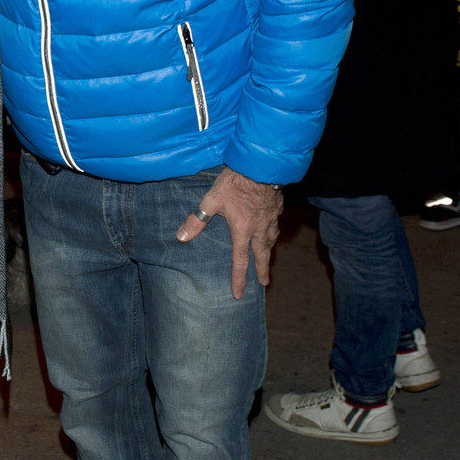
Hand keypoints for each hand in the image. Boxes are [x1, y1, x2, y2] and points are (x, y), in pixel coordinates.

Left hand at [176, 168, 282, 299]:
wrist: (261, 165)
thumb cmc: (235, 182)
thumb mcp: (212, 200)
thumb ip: (197, 219)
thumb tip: (182, 237)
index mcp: (243, 230)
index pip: (240, 261)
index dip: (239, 279)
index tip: (239, 294)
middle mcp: (260, 228)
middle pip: (262, 255)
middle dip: (262, 270)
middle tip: (264, 283)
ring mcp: (271, 218)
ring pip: (271, 240)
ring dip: (269, 251)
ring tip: (268, 257)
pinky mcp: (278, 207)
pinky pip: (277, 225)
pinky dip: (275, 232)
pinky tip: (273, 229)